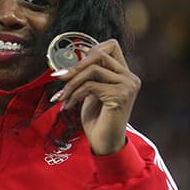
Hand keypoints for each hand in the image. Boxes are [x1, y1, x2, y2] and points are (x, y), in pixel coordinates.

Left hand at [53, 39, 139, 155]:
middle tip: (59, 79)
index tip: (74, 66)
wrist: (104, 144)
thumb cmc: (97, 119)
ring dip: (72, 83)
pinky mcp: (120, 96)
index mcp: (125, 74)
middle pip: (99, 54)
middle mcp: (130, 77)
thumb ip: (89, 75)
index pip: (111, 45)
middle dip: (75, 67)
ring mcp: (127, 86)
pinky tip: (68, 105)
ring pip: (92, 70)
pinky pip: (90, 85)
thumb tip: (75, 56)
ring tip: (62, 97)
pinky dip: (74, 94)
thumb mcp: (91, 91)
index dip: (90, 50)